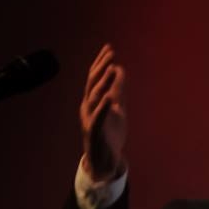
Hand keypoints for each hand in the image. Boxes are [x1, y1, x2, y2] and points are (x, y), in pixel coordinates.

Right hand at [79, 44, 126, 180]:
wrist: (105, 160)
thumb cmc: (110, 133)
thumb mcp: (117, 108)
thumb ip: (118, 90)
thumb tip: (119, 69)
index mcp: (93, 101)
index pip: (95, 77)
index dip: (102, 62)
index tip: (109, 48)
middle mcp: (88, 107)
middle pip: (93, 83)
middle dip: (101, 67)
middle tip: (111, 53)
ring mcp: (90, 118)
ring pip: (94, 97)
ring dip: (103, 82)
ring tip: (112, 68)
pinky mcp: (95, 131)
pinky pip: (98, 117)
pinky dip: (103, 107)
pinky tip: (109, 97)